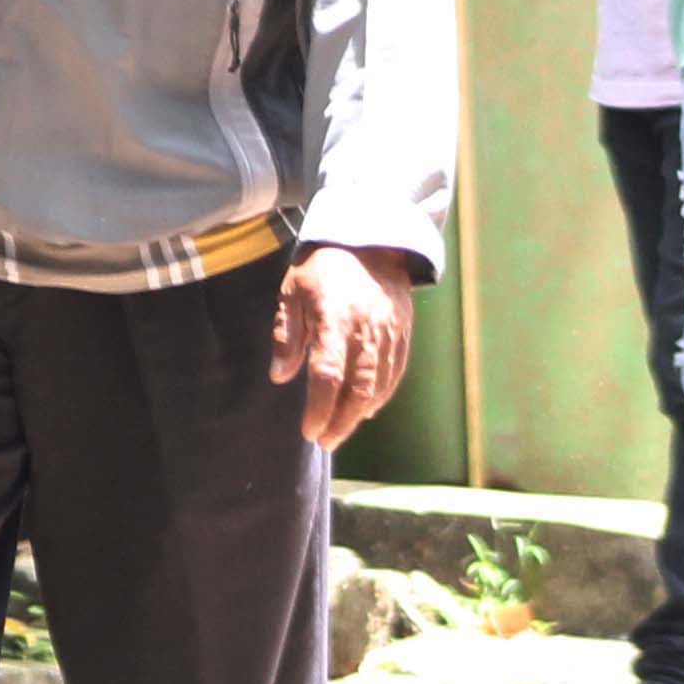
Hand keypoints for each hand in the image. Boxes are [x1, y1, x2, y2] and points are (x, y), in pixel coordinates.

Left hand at [271, 243, 414, 448]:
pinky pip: (394, 374)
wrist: (370, 242)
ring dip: (358, 415)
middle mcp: (367, 329)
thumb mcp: (291, 292)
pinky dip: (381, 397)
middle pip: (359, 389)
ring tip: (338, 432)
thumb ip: (285, 334)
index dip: (320, 408)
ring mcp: (390, 333)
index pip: (328, 374)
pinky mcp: (403, 334)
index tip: (308, 430)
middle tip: (323, 441)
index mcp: (334, 317)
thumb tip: (280, 376)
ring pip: (379, 386)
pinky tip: (364, 410)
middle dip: (340, 422)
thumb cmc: (321, 268)